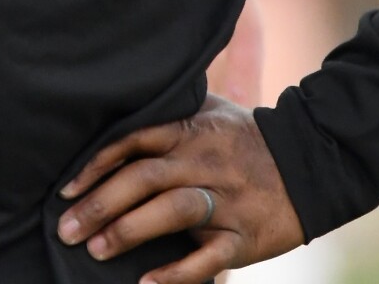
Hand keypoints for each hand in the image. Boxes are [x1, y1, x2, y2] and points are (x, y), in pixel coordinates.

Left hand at [57, 95, 305, 283]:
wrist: (313, 161)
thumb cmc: (245, 137)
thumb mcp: (209, 111)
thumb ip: (167, 111)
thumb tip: (112, 112)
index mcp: (192, 131)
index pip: (134, 141)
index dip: (96, 165)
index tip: (64, 190)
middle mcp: (206, 163)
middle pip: (146, 178)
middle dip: (101, 205)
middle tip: (66, 230)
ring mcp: (228, 200)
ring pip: (174, 212)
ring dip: (130, 231)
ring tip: (95, 250)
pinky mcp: (246, 237)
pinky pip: (210, 257)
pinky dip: (178, 273)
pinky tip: (146, 283)